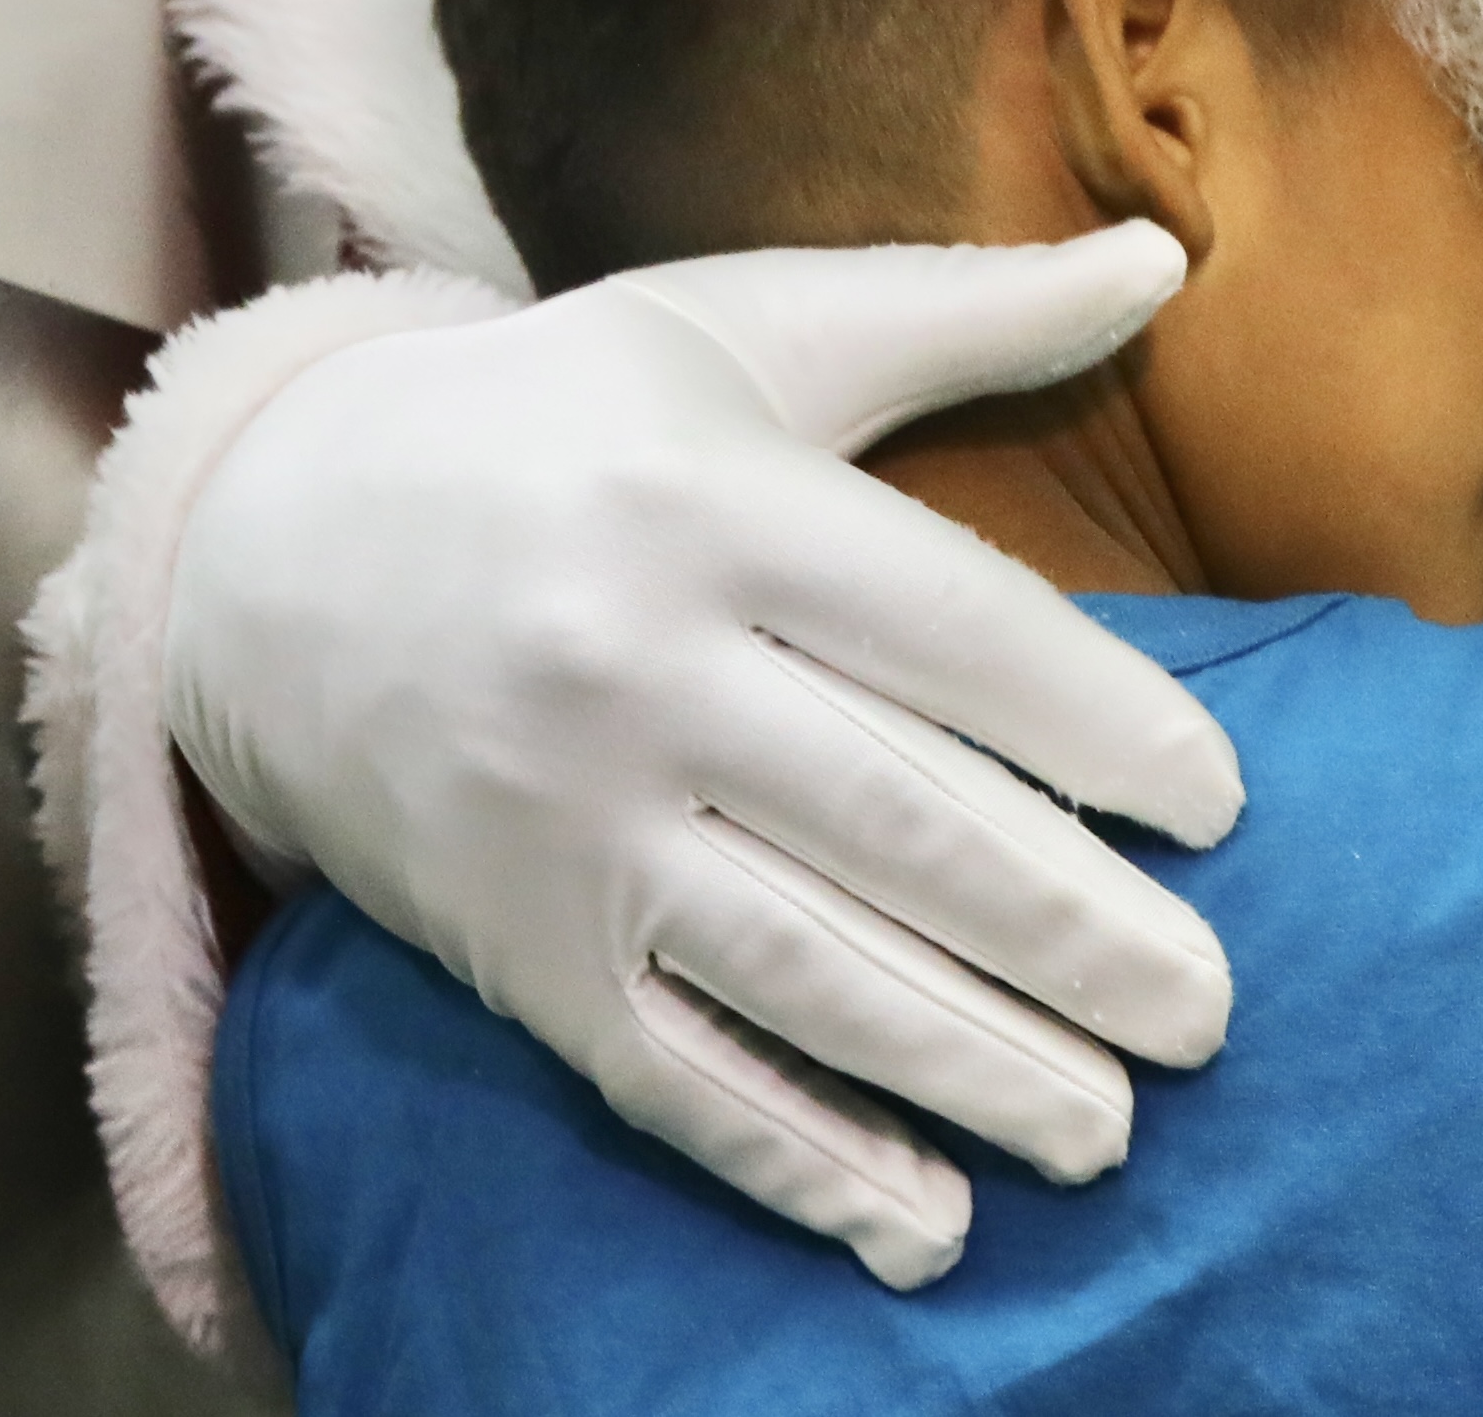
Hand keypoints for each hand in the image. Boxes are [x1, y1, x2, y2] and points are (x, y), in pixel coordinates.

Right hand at [162, 229, 1244, 1285]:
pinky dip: (802, 1160)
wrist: (259, 539)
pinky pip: (671, 1075)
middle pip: (903, 825)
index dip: (1106, 725)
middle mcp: (640, 667)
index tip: (1223, 806)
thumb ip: (961, 310)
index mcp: (716, 502)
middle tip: (1212, 1014)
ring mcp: (567, 821)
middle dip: (1077, 935)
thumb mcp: (738, 328)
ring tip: (1113, 1127)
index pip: (959, 634)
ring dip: (973, 1067)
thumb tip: (1163, 256)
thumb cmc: (554, 419)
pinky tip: (926, 1226)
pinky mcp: (509, 941)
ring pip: (805, 970)